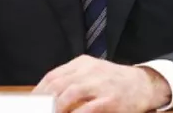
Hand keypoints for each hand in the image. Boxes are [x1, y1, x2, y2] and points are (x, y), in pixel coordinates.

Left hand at [33, 55, 171, 112]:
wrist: (143, 84)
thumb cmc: (114, 82)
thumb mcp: (92, 74)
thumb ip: (71, 81)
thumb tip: (47, 97)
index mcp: (82, 64)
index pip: (52, 76)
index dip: (38, 92)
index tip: (29, 104)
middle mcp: (89, 71)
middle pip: (58, 85)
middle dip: (43, 102)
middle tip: (36, 112)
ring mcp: (100, 84)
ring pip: (70, 94)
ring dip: (56, 108)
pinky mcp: (111, 99)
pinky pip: (88, 108)